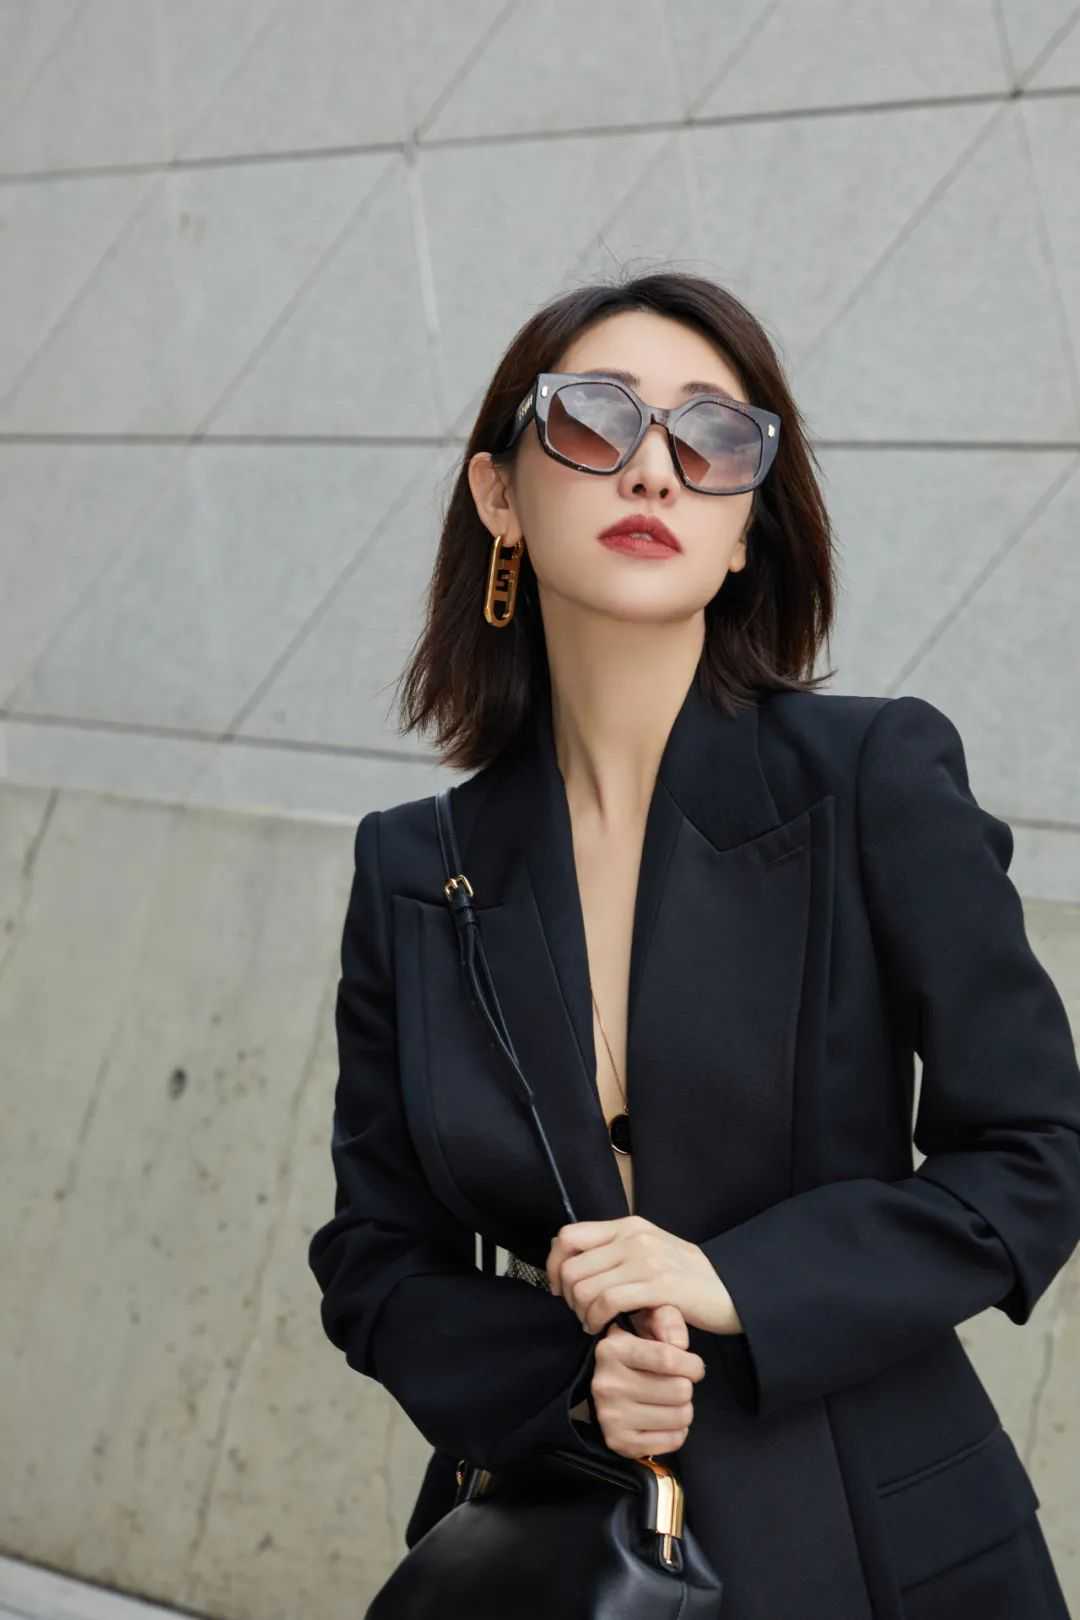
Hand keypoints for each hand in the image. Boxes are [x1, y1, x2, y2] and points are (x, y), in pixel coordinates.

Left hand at [546, 1215, 742, 1335]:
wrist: (731, 1288)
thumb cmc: (685, 1277)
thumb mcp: (648, 1252)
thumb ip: (615, 1252)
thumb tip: (572, 1262)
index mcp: (628, 1226)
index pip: (568, 1236)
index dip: (553, 1264)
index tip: (558, 1287)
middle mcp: (633, 1237)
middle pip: (571, 1265)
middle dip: (567, 1296)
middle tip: (580, 1312)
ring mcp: (646, 1260)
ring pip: (585, 1286)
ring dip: (581, 1312)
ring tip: (593, 1323)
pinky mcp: (659, 1286)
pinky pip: (608, 1302)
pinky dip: (597, 1320)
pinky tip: (604, 1328)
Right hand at [589, 1305, 705, 1457]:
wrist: (609, 1385)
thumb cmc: (639, 1351)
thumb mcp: (649, 1322)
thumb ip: (668, 1320)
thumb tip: (680, 1345)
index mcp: (611, 1349)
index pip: (667, 1359)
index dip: (692, 1364)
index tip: (694, 1366)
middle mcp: (606, 1383)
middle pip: (679, 1390)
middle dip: (686, 1386)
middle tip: (676, 1383)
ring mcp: (610, 1416)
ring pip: (680, 1416)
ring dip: (684, 1408)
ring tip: (670, 1400)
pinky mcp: (619, 1442)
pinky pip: (673, 1441)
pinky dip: (677, 1431)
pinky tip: (664, 1419)